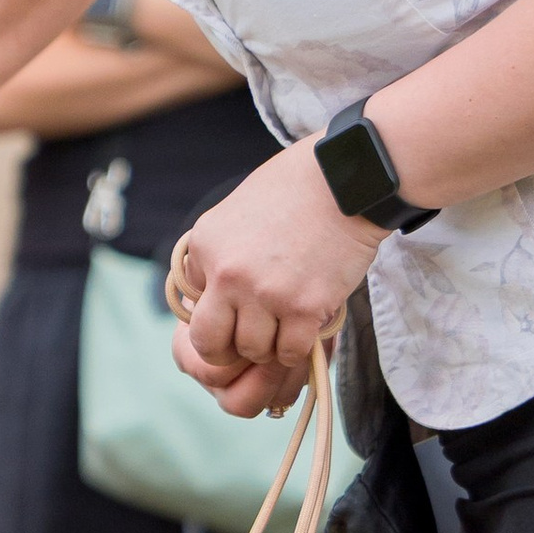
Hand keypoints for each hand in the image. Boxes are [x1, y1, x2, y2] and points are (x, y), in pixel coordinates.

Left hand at [168, 140, 381, 415]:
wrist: (342, 179)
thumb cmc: (290, 193)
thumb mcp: (230, 215)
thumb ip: (211, 258)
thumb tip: (199, 297)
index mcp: (206, 249)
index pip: (191, 313)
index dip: (213, 325)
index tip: (231, 320)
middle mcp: (228, 274)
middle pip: (211, 345)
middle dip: (229, 351)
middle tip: (250, 339)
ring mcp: (266, 293)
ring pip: (254, 352)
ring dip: (269, 346)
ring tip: (283, 325)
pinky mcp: (305, 306)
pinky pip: (290, 352)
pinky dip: (296, 349)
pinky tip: (303, 328)